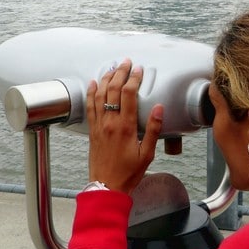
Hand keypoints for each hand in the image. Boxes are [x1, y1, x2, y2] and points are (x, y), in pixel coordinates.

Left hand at [86, 59, 163, 193]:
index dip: (134, 79)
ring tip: (113, 68)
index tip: (139, 70)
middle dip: (120, 72)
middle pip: (113, 90)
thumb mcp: (148, 154)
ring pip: (100, 95)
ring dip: (106, 78)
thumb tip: (158, 108)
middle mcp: (110, 122)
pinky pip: (90, 106)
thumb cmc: (129, 173)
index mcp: (125, 127)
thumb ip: (153, 129)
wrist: (107, 186)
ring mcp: (99, 125)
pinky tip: (94, 83)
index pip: (129, 95)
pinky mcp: (92, 130)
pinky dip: (91, 92)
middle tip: (126, 62)